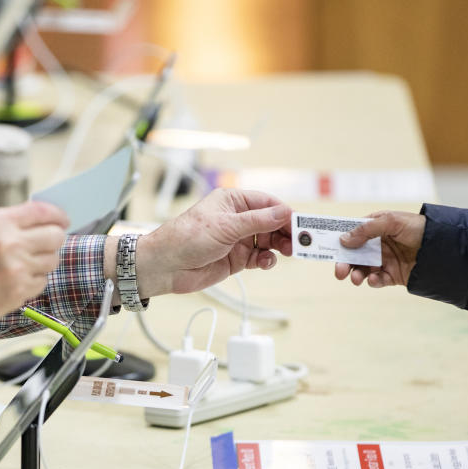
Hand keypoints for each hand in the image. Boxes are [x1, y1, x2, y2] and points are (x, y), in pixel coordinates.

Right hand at [0, 202, 67, 337]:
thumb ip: (6, 224)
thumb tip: (38, 222)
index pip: (42, 211)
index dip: (58, 215)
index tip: (62, 220)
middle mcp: (9, 243)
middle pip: (55, 236)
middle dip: (54, 239)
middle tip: (46, 244)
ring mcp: (16, 269)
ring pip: (52, 260)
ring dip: (43, 262)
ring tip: (23, 265)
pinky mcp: (19, 292)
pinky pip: (42, 281)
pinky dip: (34, 281)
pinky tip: (16, 281)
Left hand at [128, 189, 292, 297]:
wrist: (166, 267)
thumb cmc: (187, 238)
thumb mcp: (226, 226)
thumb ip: (258, 221)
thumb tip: (285, 211)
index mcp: (233, 201)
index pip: (268, 203)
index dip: (285, 213)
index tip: (301, 224)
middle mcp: (237, 218)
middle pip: (272, 223)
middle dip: (286, 232)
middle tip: (301, 243)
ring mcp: (238, 239)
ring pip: (269, 241)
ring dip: (279, 247)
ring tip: (288, 252)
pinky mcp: (236, 259)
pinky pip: (260, 257)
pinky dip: (267, 260)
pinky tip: (266, 262)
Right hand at [333, 210, 423, 287]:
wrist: (443, 247)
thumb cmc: (419, 227)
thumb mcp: (391, 221)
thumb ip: (366, 229)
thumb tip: (344, 240)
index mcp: (376, 228)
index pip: (353, 234)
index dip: (341, 240)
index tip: (329, 248)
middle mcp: (378, 244)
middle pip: (354, 255)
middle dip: (344, 263)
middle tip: (339, 271)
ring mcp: (385, 260)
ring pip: (362, 269)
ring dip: (356, 274)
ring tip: (355, 278)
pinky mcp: (393, 275)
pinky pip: (377, 280)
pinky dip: (372, 281)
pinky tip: (373, 279)